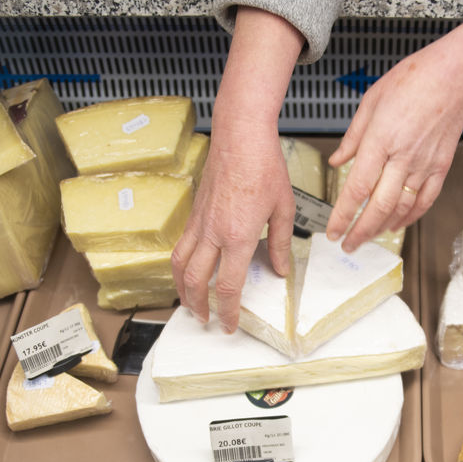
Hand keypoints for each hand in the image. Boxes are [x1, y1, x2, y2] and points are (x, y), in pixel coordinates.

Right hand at [171, 126, 294, 333]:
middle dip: (199, 306)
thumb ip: (279, 243)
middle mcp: (212, 233)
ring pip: (179, 265)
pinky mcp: (194, 213)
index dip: (228, 311)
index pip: (227, 286)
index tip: (230, 324)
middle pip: (195, 281)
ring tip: (189, 303)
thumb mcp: (283, 208)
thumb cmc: (264, 166)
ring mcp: (199, 222)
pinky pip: (180, 246)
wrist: (240, 136)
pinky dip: (180, 265)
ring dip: (182, 289)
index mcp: (237, 236)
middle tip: (206, 320)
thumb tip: (281, 270)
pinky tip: (188, 271)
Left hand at [326, 38, 462, 251]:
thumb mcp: (370, 102)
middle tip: (348, 245)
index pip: (357, 188)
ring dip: (383, 228)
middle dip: (361, 231)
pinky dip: (410, 217)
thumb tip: (338, 161)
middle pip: (379, 206)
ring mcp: (424, 164)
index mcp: (380, 140)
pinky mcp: (440, 167)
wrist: (454, 77)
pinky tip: (397, 224)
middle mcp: (402, 157)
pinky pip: (424, 200)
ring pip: (402, 207)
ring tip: (368, 237)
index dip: (343, 215)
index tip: (333, 231)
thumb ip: (352, 137)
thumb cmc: (413, 80)